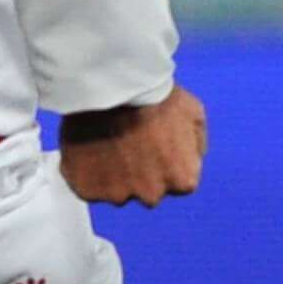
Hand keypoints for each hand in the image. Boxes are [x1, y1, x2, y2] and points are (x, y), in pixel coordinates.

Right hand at [58, 82, 206, 206]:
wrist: (112, 88)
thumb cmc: (155, 97)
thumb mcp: (193, 112)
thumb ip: (196, 145)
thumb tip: (192, 158)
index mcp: (183, 180)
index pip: (177, 183)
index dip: (164, 162)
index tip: (152, 143)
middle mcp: (152, 195)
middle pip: (146, 191)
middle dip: (139, 173)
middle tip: (128, 142)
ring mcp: (118, 195)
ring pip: (115, 191)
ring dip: (112, 174)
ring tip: (106, 143)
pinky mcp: (87, 189)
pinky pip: (87, 187)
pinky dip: (86, 173)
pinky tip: (89, 149)